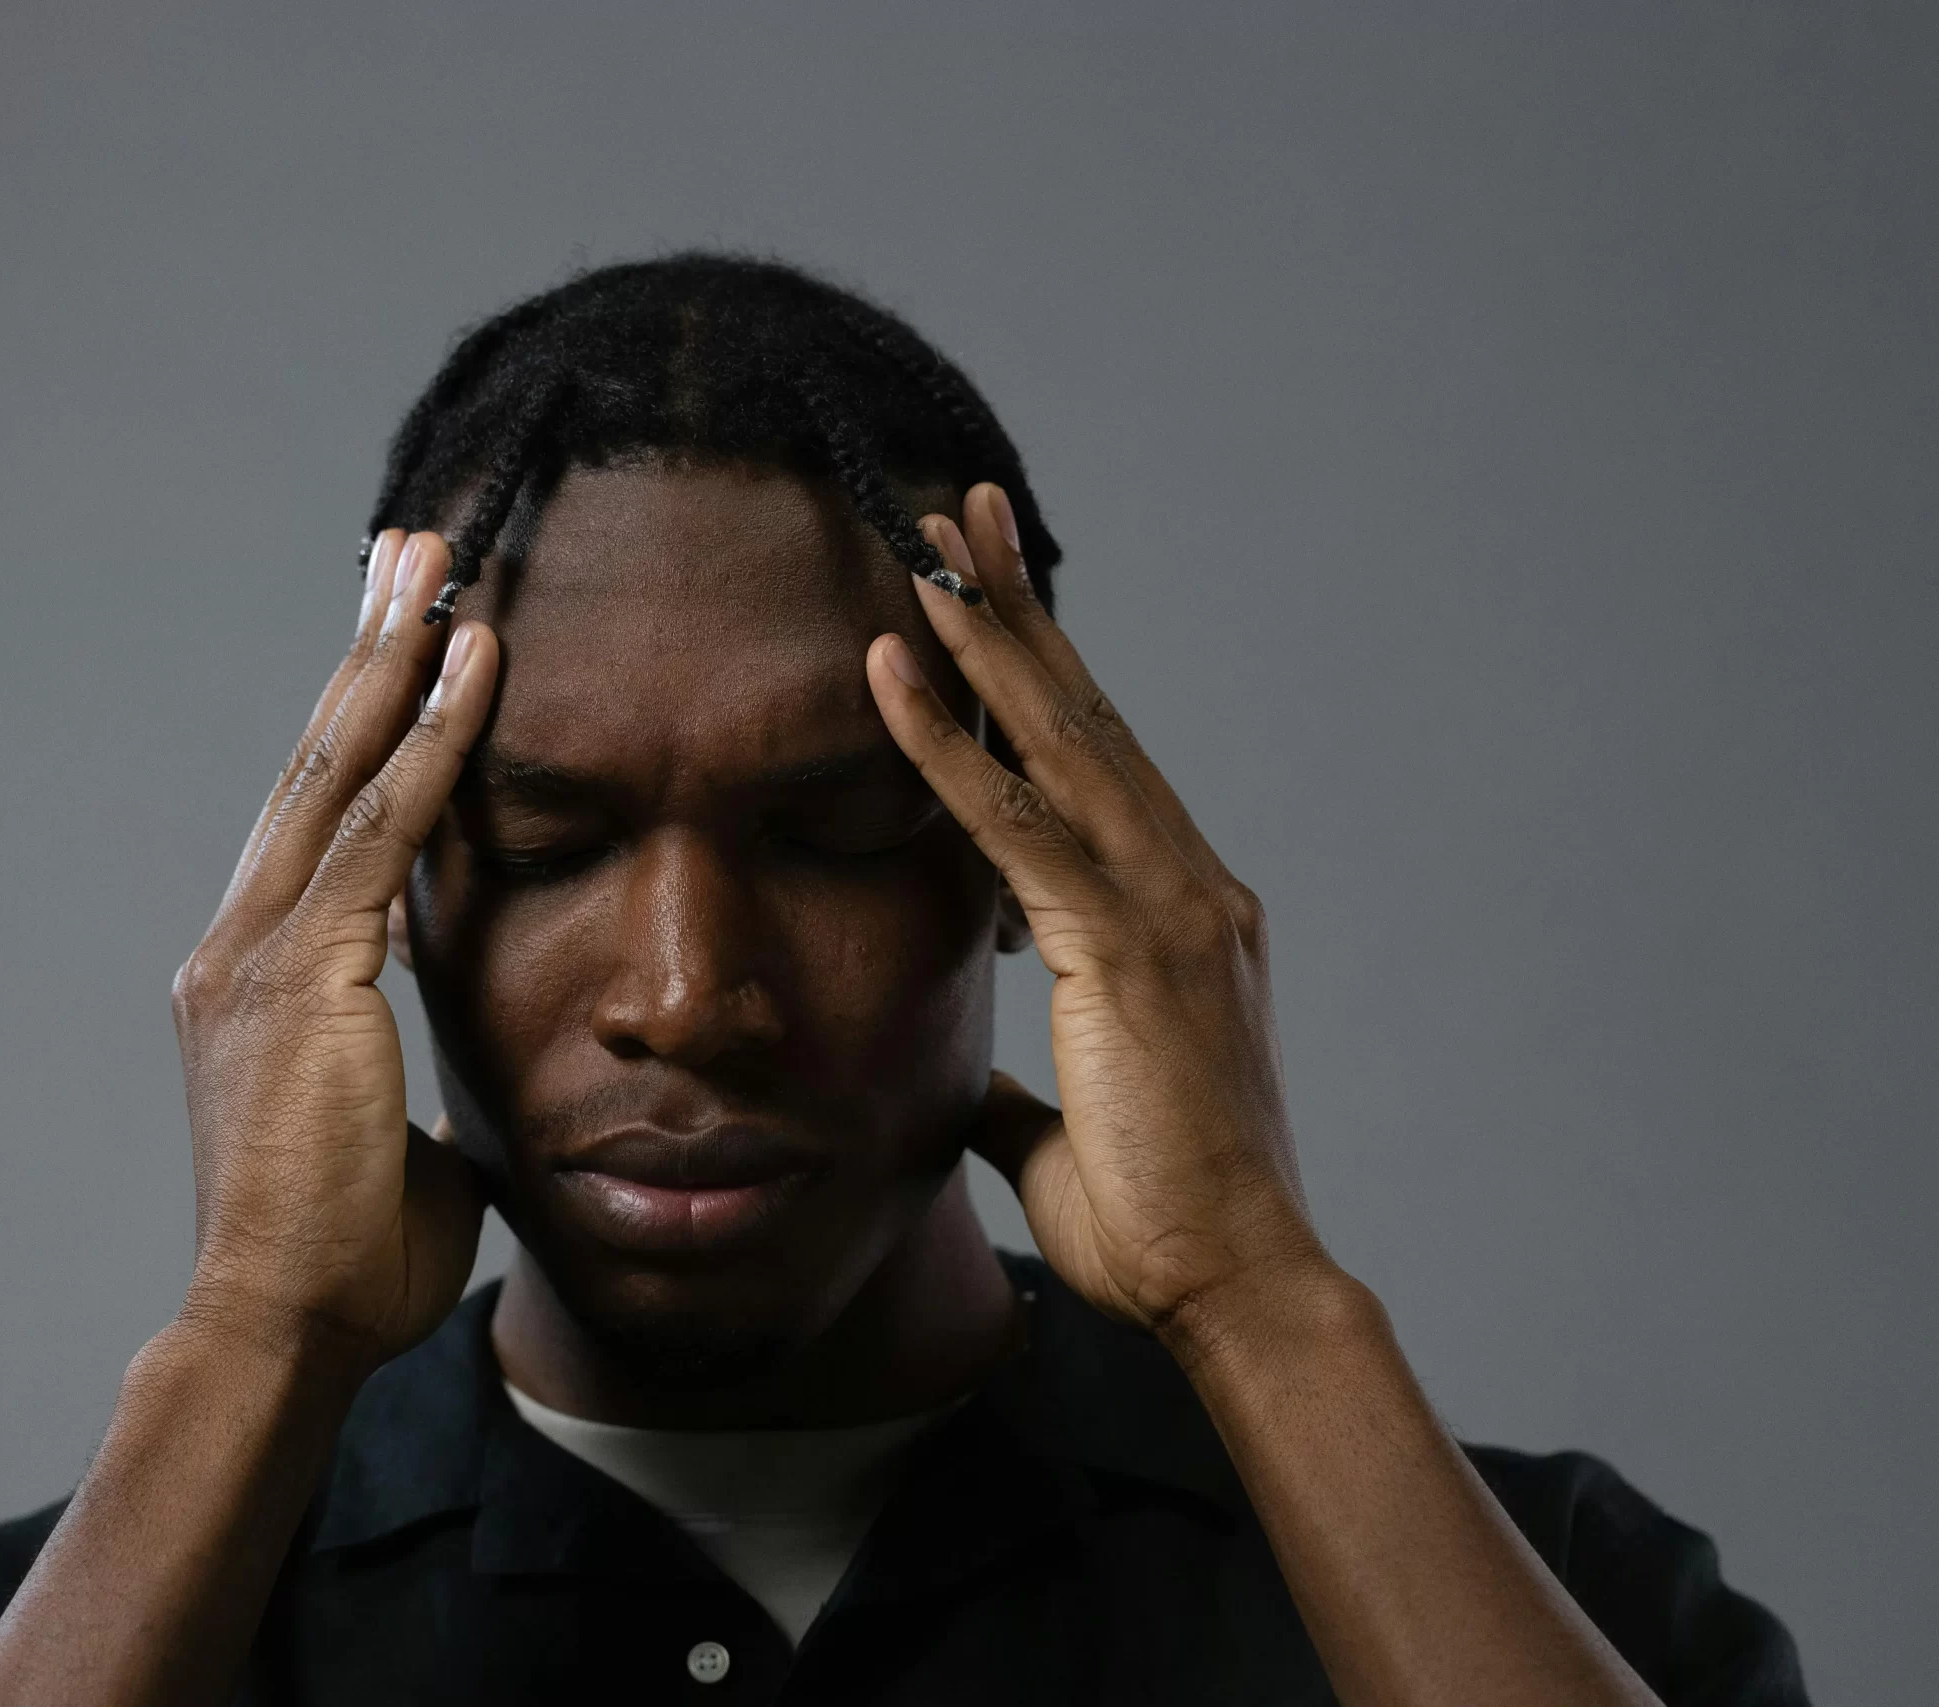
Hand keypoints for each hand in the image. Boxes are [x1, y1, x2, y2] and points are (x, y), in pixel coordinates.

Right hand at [168, 530, 493, 1372]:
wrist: (282, 1327)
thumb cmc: (340, 1262)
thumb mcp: (395, 1145)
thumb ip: (422, 1092)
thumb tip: (473, 1097)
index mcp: (255, 978)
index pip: (316, 820)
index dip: (358, 723)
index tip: (396, 639)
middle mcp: (239, 943)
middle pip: (312, 762)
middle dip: (363, 648)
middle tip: (407, 552)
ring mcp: (259, 950)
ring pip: (338, 768)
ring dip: (392, 657)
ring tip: (437, 563)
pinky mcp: (304, 970)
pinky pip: (383, 827)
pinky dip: (431, 738)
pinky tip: (474, 664)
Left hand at [865, 488, 1329, 1335]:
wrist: (1236, 1289)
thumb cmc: (1163, 1226)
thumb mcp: (1067, 1137)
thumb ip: (1021, 1094)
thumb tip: (971, 1091)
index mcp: (1180, 916)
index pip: (1095, 767)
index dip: (1040, 677)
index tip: (989, 597)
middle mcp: (1185, 886)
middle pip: (1086, 717)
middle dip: (1020, 609)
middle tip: (963, 512)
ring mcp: (1168, 905)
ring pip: (1059, 738)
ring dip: (984, 634)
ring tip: (922, 544)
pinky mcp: (1125, 945)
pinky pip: (1014, 817)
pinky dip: (946, 740)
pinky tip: (894, 669)